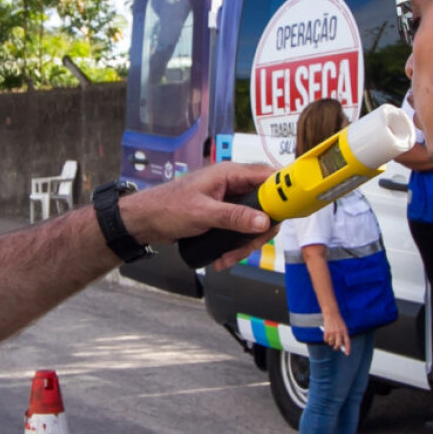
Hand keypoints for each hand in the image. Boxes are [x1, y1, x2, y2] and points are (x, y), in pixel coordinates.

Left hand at [118, 162, 275, 269]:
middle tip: (247, 248)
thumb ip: (234, 216)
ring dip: (244, 243)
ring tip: (227, 259)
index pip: (268, 176)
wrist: (145, 220)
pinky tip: (223, 258)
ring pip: (252, 222)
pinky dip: (235, 245)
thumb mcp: (203, 213)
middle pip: (264, 205)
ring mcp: (228, 201)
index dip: (283, 192)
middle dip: (258, 231)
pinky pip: (239, 229)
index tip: (287, 213)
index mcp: (230, 174)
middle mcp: (232, 185)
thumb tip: (264, 221)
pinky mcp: (222, 215)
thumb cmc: (168, 208)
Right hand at [323, 311, 349, 355]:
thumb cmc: (338, 321)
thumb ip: (343, 335)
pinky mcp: (327, 331)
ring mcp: (333, 332)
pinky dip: (326, 340)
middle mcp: (339, 332)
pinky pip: (326, 340)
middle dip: (337, 347)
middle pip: (338, 344)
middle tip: (335, 348)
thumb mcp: (343, 327)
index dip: (347, 349)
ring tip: (331, 338)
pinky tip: (327, 336)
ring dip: (331, 343)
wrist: (331, 313)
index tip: (347, 354)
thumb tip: (342, 344)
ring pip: (331, 343)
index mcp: (345, 331)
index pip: (347, 342)